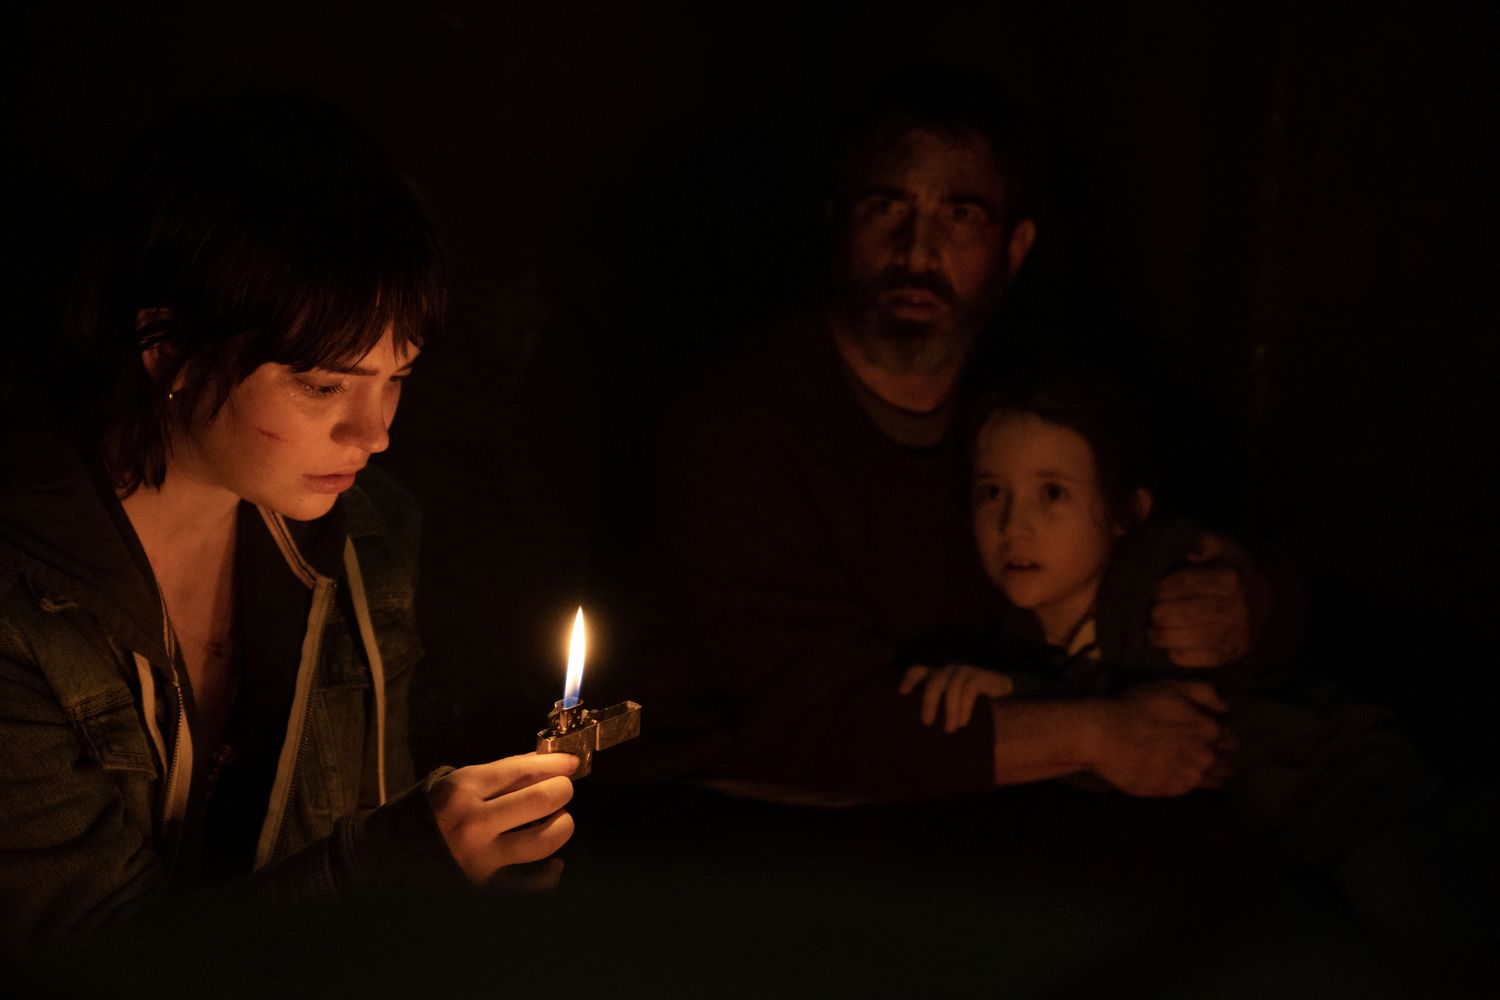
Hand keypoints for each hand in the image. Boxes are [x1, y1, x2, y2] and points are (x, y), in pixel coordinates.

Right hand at [428, 752, 577, 883]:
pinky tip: (553, 864)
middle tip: (562, 789)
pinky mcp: (485, 888)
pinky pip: (533, 885)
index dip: (555, 764)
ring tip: (558, 819)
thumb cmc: (428, 814)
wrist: (388, 857)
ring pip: (544, 840)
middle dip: (562, 789)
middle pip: (542, 799)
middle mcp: (473, 824)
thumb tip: (544, 763)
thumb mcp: (454, 782)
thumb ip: (498, 773)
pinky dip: (550, 874)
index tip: (571, 762)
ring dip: (562, 825)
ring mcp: (480, 859)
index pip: (523, 770)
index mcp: (462, 791)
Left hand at [900, 663, 1014, 733]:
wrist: (1003, 691)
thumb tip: (924, 730)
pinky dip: (965, 708)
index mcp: (938, 675)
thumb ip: (940, 707)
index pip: (918, 670)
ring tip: (949, 729)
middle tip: (927, 723)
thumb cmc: (972, 701)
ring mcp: (964, 672)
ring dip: (950, 711)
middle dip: (929, 703)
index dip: (909, 680)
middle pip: (933, 683)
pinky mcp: (979, 677)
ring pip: (952, 689)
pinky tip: (964, 722)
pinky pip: (969, 691)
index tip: (902, 694)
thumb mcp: (953, 701)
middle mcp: (948, 671)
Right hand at [1088, 681, 1234, 796]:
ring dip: (1211, 775)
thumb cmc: (1137, 707)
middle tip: (1203, 755)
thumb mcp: (1172, 687)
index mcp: (1209, 728)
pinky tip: (1181, 776)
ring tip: (1195, 769)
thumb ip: (1205, 694)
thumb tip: (1226, 708)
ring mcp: (1191, 775)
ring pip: (1216, 781)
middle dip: (1219, 759)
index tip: (1209, 738)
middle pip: (1227, 764)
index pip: (1230, 740)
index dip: (1220, 738)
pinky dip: (1193, 785)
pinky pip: (1195, 792)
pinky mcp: (1174, 791)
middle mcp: (1206, 755)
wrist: (1105, 735)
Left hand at [1149, 532, 1251, 667]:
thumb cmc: (1229, 567)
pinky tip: (1169, 646)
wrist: (1262, 596)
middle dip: (1158, 614)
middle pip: (1183, 614)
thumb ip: (1201, 543)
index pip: (1183, 585)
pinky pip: (1201, 659)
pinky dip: (1179, 654)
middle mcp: (1236, 607)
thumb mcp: (1219, 545)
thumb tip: (1190, 553)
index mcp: (1229, 578)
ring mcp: (1237, 632)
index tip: (1152, 590)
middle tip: (1148, 612)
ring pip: (1190, 639)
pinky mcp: (1233, 652)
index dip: (1161, 589)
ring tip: (1152, 631)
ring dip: (1163, 637)